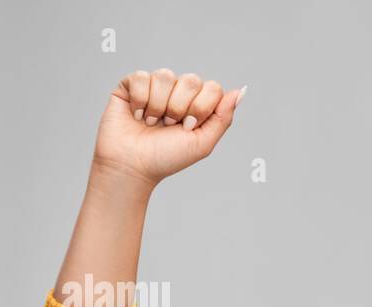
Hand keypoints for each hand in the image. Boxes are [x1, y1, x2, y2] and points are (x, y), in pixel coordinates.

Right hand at [91, 68, 243, 188]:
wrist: (133, 165)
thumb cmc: (166, 157)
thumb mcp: (203, 142)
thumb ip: (223, 117)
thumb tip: (240, 91)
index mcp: (197, 105)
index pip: (213, 88)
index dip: (202, 107)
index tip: (188, 127)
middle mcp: (178, 93)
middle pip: (192, 80)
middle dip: (180, 107)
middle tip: (170, 125)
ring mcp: (155, 87)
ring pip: (166, 75)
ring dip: (159, 105)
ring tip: (152, 122)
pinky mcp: (131, 85)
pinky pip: (142, 77)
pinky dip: (140, 100)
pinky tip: (137, 115)